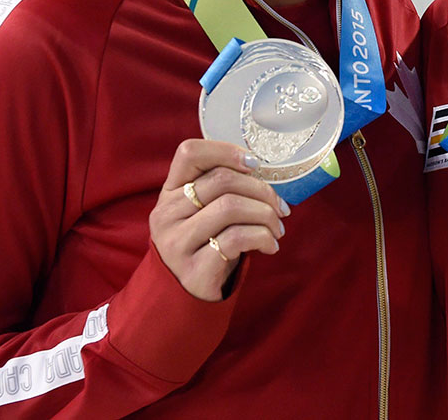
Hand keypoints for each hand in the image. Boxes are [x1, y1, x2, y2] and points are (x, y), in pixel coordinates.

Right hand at [150, 139, 288, 301]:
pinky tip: (270, 246)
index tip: (254, 164)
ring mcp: (176, 243)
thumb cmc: (204, 244)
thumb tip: (263, 173)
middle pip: (222, 180)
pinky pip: (237, 239)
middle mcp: (166, 214)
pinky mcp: (193, 269)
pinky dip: (263, 237)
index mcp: (169, 192)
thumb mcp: (202, 212)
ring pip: (231, 207)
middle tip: (280, 207)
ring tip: (277, 228)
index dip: (226, 151)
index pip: (189, 153)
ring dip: (266, 215)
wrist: (183, 297)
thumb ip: (221, 188)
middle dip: (262, 190)